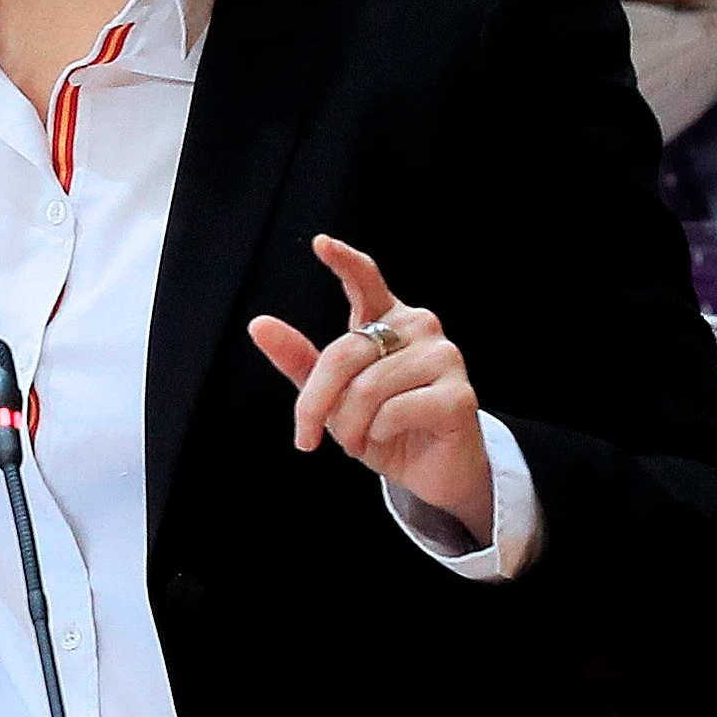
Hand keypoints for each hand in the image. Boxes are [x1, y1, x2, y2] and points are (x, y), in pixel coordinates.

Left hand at [248, 234, 493, 542]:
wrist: (430, 472)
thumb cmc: (383, 428)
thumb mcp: (333, 397)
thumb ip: (300, 361)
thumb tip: (259, 324)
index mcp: (388, 320)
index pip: (366, 280)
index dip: (344, 261)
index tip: (320, 243)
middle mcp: (419, 327)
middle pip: (344, 353)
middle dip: (317, 403)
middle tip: (310, 437)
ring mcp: (444, 357)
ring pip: (368, 389)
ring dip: (351, 426)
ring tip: (361, 439)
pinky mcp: (457, 395)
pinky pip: (394, 411)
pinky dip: (380, 434)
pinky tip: (393, 436)